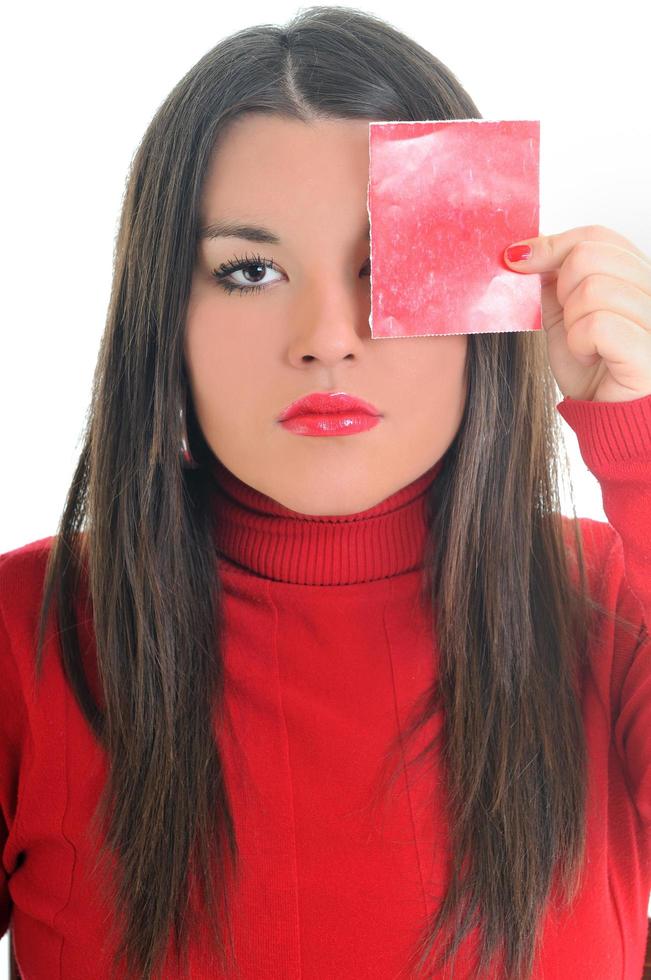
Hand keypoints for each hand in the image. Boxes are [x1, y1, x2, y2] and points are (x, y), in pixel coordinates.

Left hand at [503, 224, 650, 402]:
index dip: (551, 244)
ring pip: (593, 289)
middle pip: (590, 255)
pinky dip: (580, 343)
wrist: (610, 418)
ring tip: (584, 346)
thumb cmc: (593, 372)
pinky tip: (590, 358)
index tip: (516, 259)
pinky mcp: (648, 350)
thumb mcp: (564, 320)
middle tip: (570, 323)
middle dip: (562, 290)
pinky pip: (597, 325)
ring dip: (572, 323)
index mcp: (637, 277)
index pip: (596, 237)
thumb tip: (531, 253)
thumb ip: (554, 285)